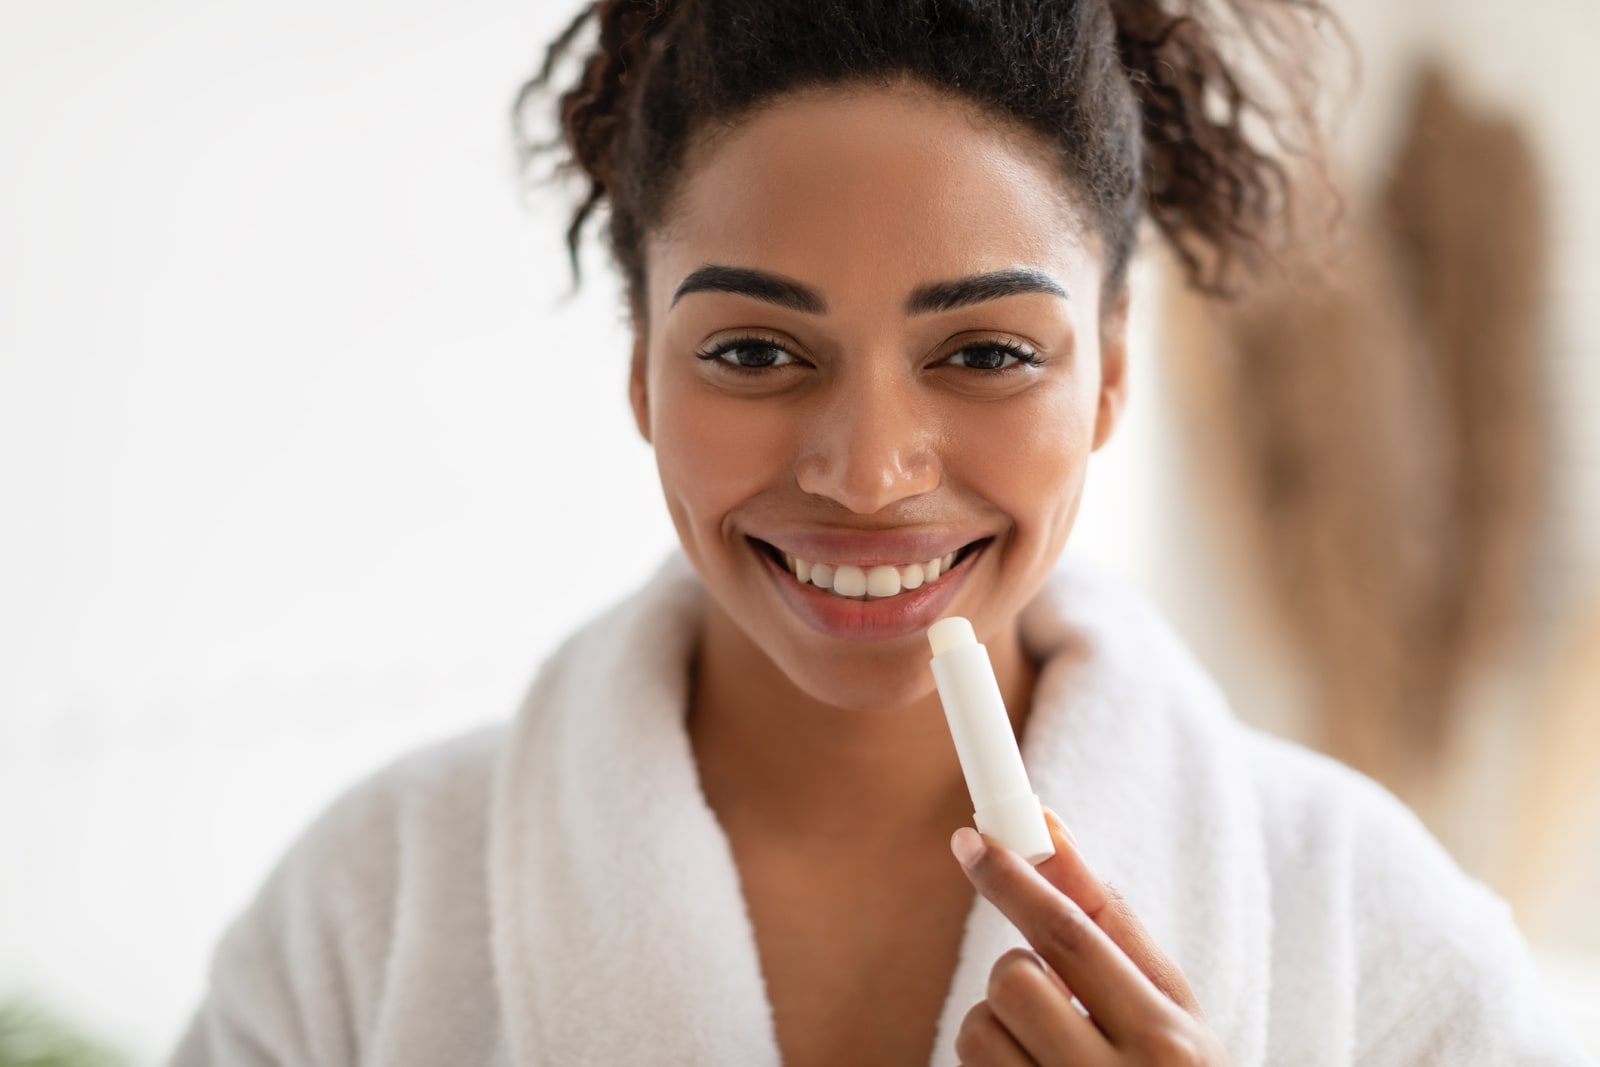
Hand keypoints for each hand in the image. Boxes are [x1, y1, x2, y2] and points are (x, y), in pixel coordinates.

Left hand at [949, 807, 1229, 1065]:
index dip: (1013, 879)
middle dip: (1016, 972)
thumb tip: (1047, 826)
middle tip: (1053, 1001)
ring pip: (978, 1030)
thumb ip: (1110, 922)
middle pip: (1014, 980)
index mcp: (1170, 1043)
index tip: (971, 841)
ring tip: (1050, 1055)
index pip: (1070, 936)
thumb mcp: (1169, 1010)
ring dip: (997, 1027)